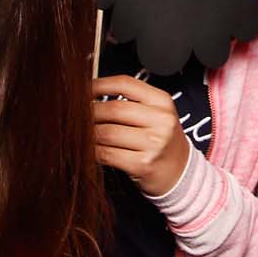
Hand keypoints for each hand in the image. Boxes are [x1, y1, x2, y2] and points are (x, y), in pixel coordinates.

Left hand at [92, 74, 190, 196]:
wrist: (180, 172)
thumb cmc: (161, 140)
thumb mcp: (156, 114)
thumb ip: (131, 102)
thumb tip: (90, 96)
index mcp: (162, 102)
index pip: (125, 84)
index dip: (99, 84)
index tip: (83, 88)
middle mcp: (161, 120)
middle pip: (114, 109)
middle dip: (89, 111)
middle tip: (76, 114)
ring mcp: (153, 143)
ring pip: (107, 132)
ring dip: (88, 133)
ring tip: (81, 132)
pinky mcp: (142, 164)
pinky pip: (107, 154)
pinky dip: (92, 151)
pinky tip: (88, 149)